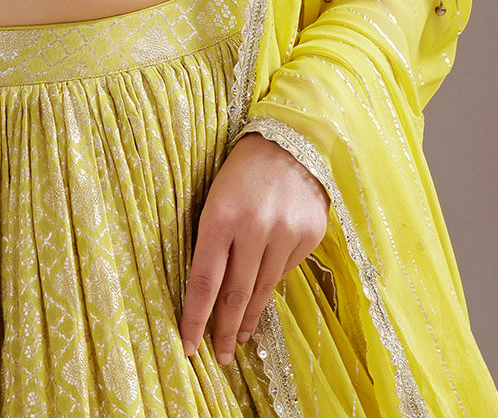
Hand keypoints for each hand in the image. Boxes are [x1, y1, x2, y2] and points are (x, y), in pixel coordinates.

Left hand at [180, 132, 328, 362]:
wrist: (290, 141)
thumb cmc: (240, 170)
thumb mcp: (215, 197)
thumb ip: (211, 239)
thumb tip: (207, 292)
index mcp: (220, 216)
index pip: (203, 280)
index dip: (195, 317)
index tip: (188, 345)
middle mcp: (254, 227)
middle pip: (235, 293)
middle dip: (224, 329)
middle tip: (218, 356)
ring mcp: (285, 233)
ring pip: (262, 289)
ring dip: (248, 317)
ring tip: (238, 338)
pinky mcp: (309, 236)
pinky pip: (284, 272)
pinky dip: (270, 287)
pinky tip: (261, 299)